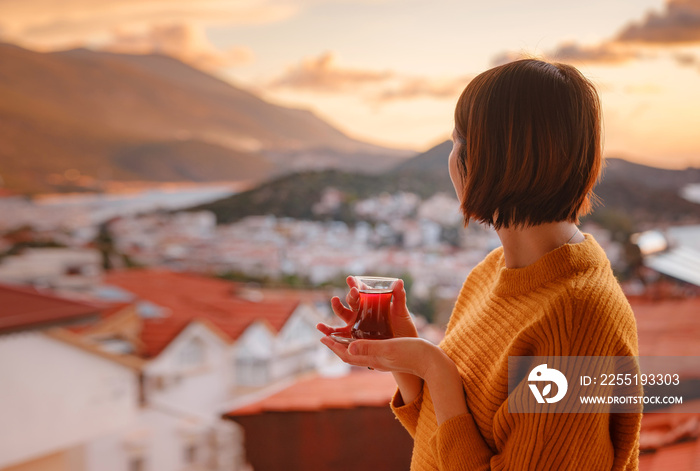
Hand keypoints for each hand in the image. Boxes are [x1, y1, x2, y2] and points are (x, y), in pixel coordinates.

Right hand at [316, 276, 417, 337]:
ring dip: (337, 307)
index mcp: (371, 303)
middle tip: (353, 291)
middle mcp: (361, 311)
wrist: (404, 348)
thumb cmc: (403, 327)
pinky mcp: (353, 337)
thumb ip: (399, 297)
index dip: (355, 284)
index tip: (351, 278)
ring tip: (334, 300)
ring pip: (342, 314)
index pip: (362, 290)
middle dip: (350, 295)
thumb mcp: (401, 312)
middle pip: (352, 301)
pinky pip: (339, 333)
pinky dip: (329, 331)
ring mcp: (356, 324)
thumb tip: (399, 282)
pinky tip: (322, 329)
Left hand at [320, 336, 467, 424]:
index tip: (322, 337)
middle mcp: (376, 361)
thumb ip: (369, 347)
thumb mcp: (389, 348)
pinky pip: (371, 349)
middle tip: (326, 334)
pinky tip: (365, 336)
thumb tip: (348, 347)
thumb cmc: (413, 354)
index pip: (347, 355)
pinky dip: (362, 342)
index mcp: (373, 359)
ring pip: (360, 352)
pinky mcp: (392, 356)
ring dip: (348, 342)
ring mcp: (384, 360)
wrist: (433, 363)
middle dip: (337, 344)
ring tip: (341, 333)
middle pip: (351, 354)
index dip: (333, 346)